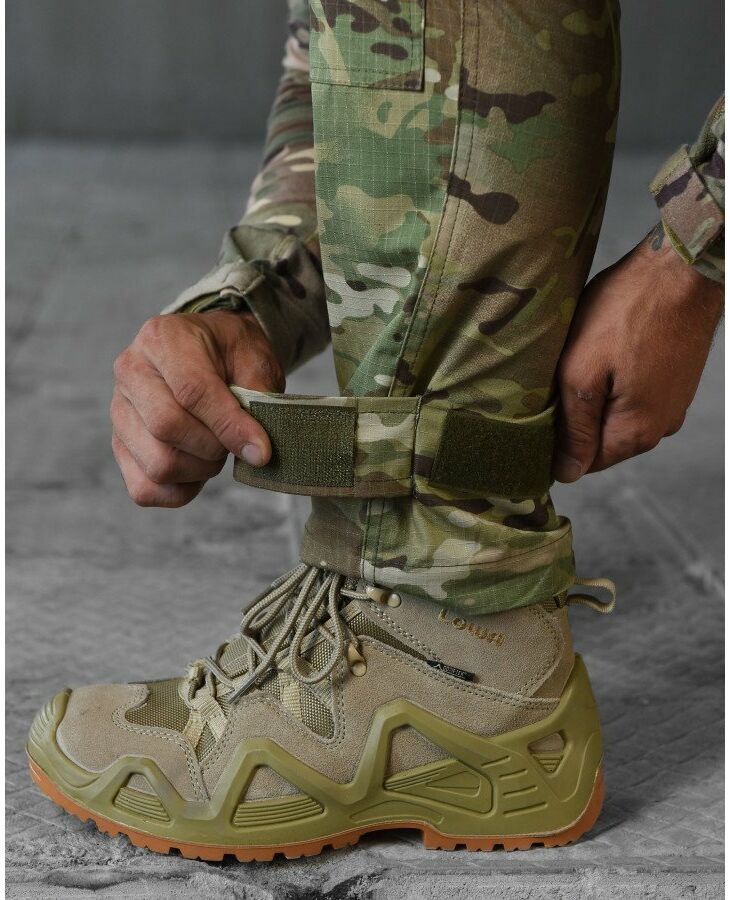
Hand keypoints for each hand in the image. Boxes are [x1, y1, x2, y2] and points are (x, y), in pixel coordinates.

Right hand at [111, 310, 283, 506]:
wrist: (210, 351)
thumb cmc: (232, 355)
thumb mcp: (254, 359)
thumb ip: (257, 398)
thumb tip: (256, 452)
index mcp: (162, 339)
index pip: (192, 391)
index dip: (229, 426)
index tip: (261, 450)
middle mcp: (130, 372)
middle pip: (167, 428)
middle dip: (214, 446)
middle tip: (234, 440)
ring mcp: (119, 411)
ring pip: (158, 464)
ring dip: (200, 469)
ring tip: (215, 449)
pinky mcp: (119, 446)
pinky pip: (145, 489)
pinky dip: (181, 489)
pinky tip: (198, 466)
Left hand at [554, 226, 722, 481]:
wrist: (682, 267)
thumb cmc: (627, 311)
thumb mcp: (582, 372)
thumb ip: (575, 429)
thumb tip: (567, 474)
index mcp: (635, 433)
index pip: (584, 465)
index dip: (557, 443)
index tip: (541, 410)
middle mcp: (660, 427)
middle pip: (602, 442)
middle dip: (576, 418)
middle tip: (559, 378)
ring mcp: (672, 404)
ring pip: (617, 417)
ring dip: (596, 398)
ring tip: (583, 361)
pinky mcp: (676, 381)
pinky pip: (635, 396)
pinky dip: (616, 382)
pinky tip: (606, 353)